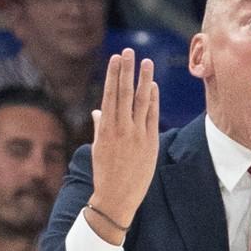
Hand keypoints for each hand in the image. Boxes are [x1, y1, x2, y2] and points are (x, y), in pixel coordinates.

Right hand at [88, 49, 158, 240]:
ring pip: (140, 102)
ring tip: (146, 62)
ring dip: (143, 80)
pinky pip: (152, 116)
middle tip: (128, 51)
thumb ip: (100, 127)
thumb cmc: (106, 173)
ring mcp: (136, 135)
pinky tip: (153, 85)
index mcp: (104, 129)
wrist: (116, 198)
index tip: (115, 59)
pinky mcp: (150, 143)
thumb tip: (98, 111)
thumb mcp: (99, 149)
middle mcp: (120, 129)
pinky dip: (153, 100)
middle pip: (123, 93)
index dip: (113, 75)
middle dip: (126, 71)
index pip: (109, 95)